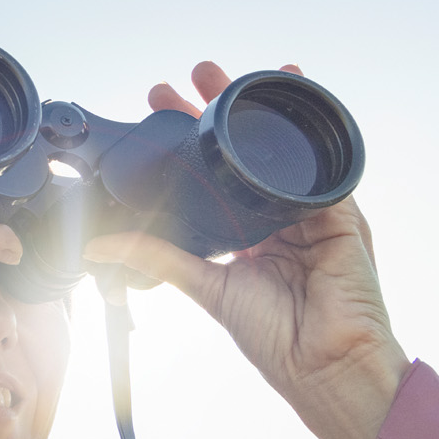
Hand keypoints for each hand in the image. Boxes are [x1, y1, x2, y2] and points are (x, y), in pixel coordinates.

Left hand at [82, 61, 408, 438]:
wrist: (325, 365)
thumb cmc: (276, 338)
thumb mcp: (205, 287)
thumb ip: (157, 257)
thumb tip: (99, 246)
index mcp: (247, 236)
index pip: (214, 177)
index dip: (190, 143)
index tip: (161, 110)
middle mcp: (278, 219)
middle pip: (246, 154)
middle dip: (220, 110)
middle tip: (190, 77)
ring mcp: (310, 214)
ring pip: (281, 150)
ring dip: (261, 108)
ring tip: (236, 73)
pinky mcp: (340, 214)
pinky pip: (324, 164)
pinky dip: (308, 131)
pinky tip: (292, 95)